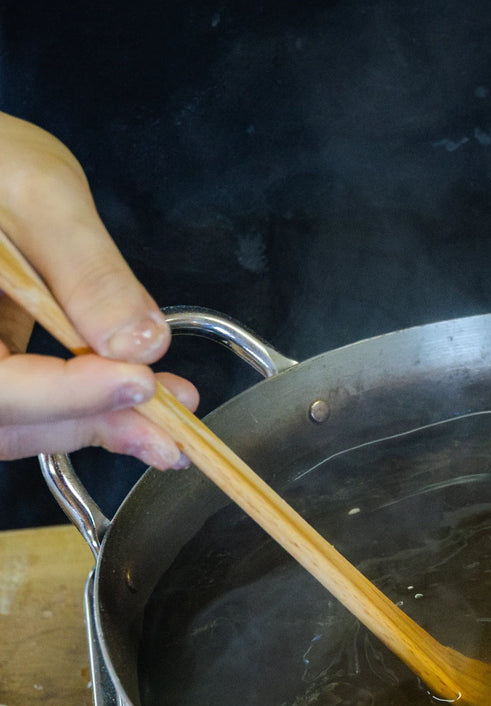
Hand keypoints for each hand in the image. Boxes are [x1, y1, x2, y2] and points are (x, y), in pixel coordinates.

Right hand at [0, 112, 196, 464]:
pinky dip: (84, 407)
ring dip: (96, 425)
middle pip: (7, 418)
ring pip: (19, 422)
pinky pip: (27, 403)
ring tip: (170, 422)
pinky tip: (138, 400)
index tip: (138, 382)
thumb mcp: (37, 193)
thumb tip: (139, 341)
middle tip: (173, 427)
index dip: (64, 394)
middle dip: (93, 421)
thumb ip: (87, 270)